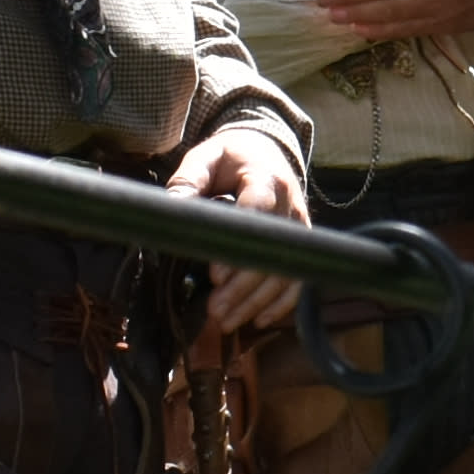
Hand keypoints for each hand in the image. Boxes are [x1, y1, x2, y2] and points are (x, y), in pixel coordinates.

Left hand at [175, 124, 309, 348]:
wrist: (265, 152)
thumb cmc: (231, 158)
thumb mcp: (205, 157)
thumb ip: (187, 180)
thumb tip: (173, 208)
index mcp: (266, 179)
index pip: (257, 215)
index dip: (239, 248)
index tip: (215, 276)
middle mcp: (290, 206)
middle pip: (272, 252)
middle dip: (243, 286)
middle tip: (214, 309)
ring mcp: (299, 229)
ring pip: (286, 272)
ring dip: (257, 301)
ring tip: (226, 320)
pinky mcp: (300, 245)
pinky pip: (297, 279)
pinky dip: (281, 303)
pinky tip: (258, 320)